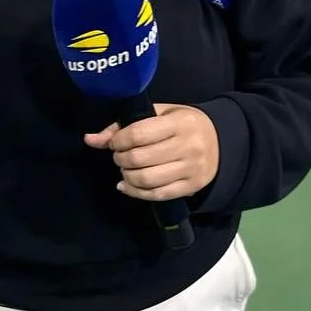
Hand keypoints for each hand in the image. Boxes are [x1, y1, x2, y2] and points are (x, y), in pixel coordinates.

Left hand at [85, 104, 218, 201]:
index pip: (138, 134)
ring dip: (127, 176)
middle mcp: (187, 146)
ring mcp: (190, 169)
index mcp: (179, 123)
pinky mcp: (190, 187)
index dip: (118, 140)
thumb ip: (124, 125)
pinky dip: (135, 192)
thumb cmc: (183, 125)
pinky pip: (157, 194)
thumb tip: (90, 139)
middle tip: (119, 156)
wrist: (220, 142)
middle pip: (140, 159)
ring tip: (126, 169)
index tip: (115, 142)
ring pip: (147, 179)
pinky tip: (127, 185)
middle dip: (121, 158)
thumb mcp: (159, 115)